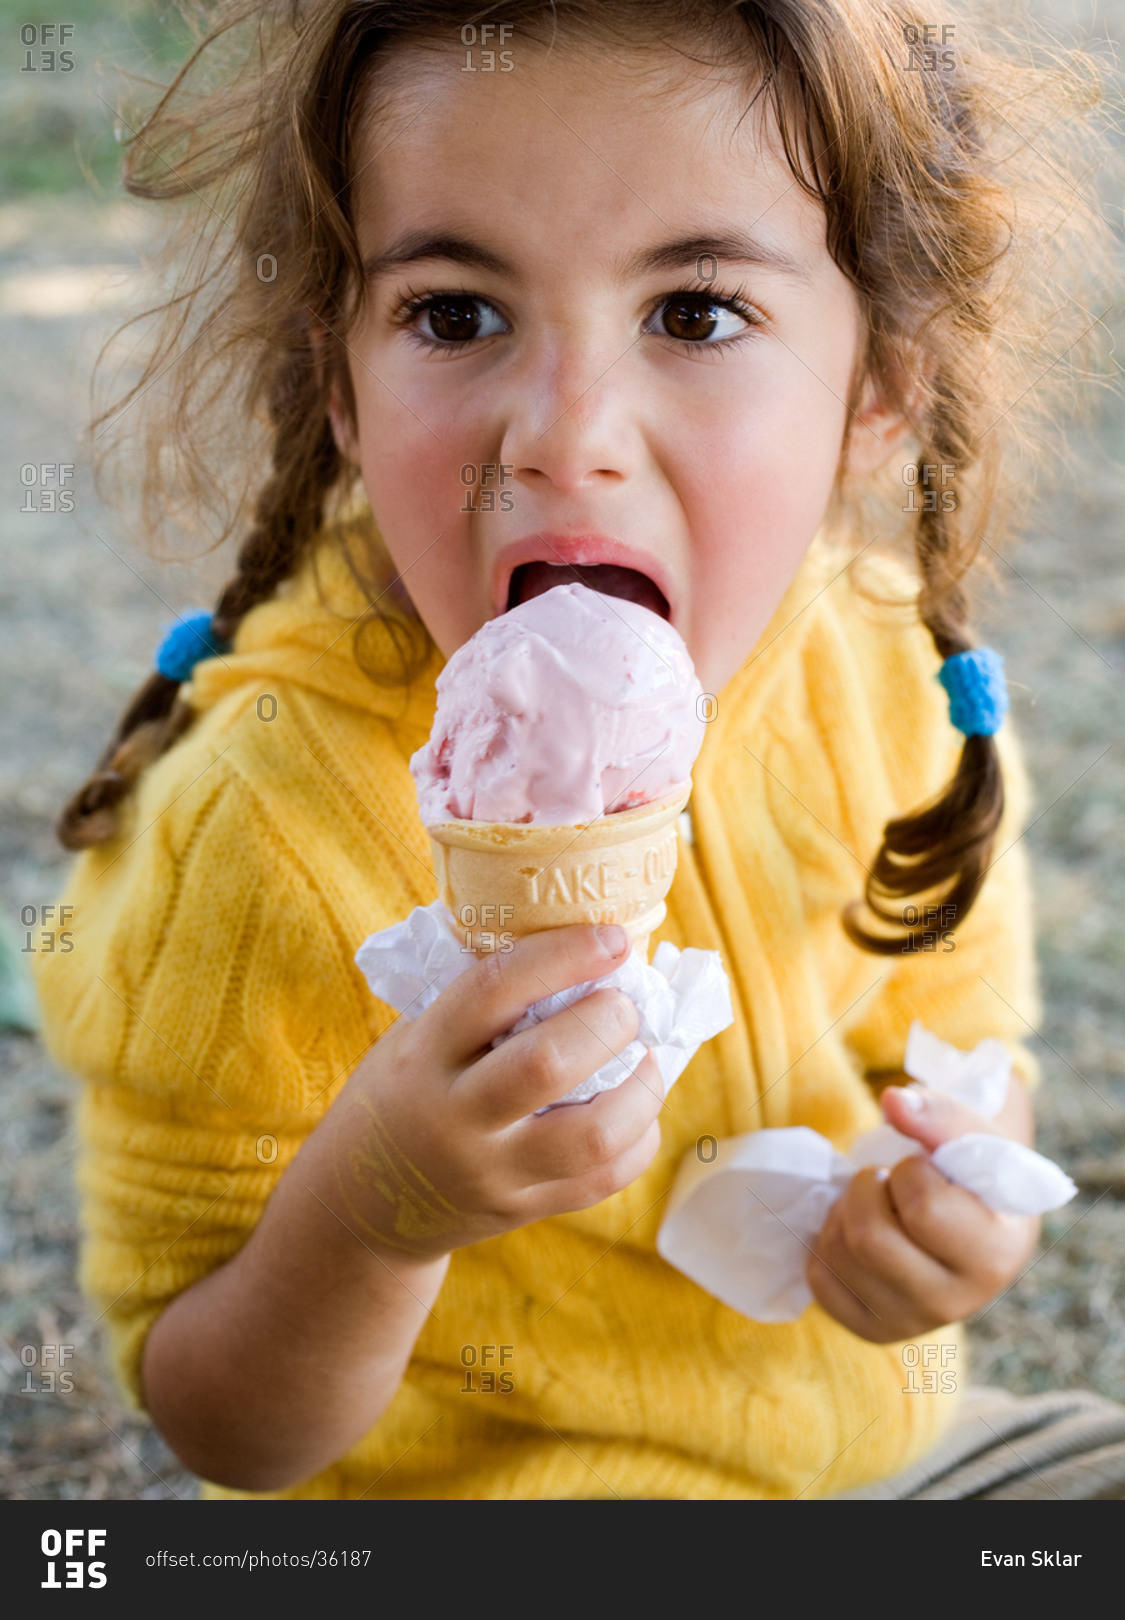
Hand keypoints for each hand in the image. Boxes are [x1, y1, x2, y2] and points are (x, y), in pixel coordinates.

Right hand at [323, 922, 663, 1260]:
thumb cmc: (399, 1095)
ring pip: (591, 1135)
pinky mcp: (521, 1209)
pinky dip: (638, 1138)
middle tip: (625, 1005)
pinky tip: (636, 1109)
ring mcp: (491, 1171)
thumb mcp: (412, 1038)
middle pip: (547, 1063)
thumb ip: (476, 1001)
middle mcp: (456, 1116)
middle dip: (607, 1022)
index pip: (495, 989)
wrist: (362, 1204)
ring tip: (645, 1059)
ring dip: (640, 1088)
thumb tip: (567, 936)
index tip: (612, 939)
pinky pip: (603, 1180)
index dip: (562, 956)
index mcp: (424, 1054)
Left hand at [805, 1076, 1039, 1342]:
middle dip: (866, 1188)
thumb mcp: (968, 1135)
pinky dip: (826, 1244)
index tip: (924, 1168)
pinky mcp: (871, 1329)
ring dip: (844, 1210)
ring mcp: (910, 1323)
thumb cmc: (970, 1172)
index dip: (910, 1171)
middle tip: (886, 1181)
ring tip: (876, 1204)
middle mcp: (955, 1303)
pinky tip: (858, 1235)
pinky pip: (817, 1280)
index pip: (923, 1205)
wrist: (968, 1219)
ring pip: (837, 1253)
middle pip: (868, 1236)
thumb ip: (937, 1113)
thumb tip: (892, 1100)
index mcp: (994, 1255)